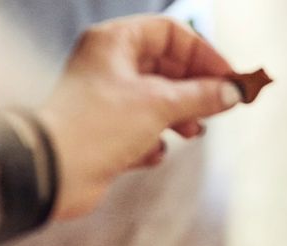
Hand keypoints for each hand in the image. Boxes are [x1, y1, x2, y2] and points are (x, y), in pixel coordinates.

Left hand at [38, 15, 241, 218]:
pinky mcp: (105, 131)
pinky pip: (142, 128)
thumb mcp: (159, 105)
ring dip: (180, 116)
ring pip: (157, 99)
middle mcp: (109, 65)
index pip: (171, 33)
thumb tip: (233, 91)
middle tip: (219, 107)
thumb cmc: (96, 126)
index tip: (229, 79)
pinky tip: (152, 152)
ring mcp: (106, 98)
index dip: (204, 54)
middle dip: (195, 89)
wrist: (53, 171)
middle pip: (167, 66)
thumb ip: (201, 96)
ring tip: (192, 133)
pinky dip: (153, 140)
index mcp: (115, 42)